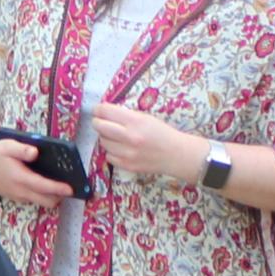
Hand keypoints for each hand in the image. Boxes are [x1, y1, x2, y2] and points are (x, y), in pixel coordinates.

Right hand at [0, 132, 72, 209]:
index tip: (72, 188)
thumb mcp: (6, 146)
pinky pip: (33, 199)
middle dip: (59, 196)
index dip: (60, 189)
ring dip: (51, 197)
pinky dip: (41, 195)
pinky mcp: (15, 197)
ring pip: (41, 202)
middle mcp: (21, 191)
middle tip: (68, 186)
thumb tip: (36, 152)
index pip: (45, 187)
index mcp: (21, 178)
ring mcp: (18, 196)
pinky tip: (42, 183)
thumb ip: (22, 150)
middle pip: (47, 201)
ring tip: (57, 184)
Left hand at [89, 100, 203, 184]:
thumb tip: (104, 112)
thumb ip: (125, 115)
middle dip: (97, 122)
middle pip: (100, 126)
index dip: (99, 109)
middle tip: (100, 121)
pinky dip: (111, 152)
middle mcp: (130, 137)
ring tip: (114, 136)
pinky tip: (120, 149)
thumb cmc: (162, 133)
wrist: (176, 155)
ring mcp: (128, 153)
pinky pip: (109, 156)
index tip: (98, 110)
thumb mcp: (145, 118)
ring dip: (105, 137)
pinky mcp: (128, 166)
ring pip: (103, 142)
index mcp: (135, 121)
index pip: (106, 111)